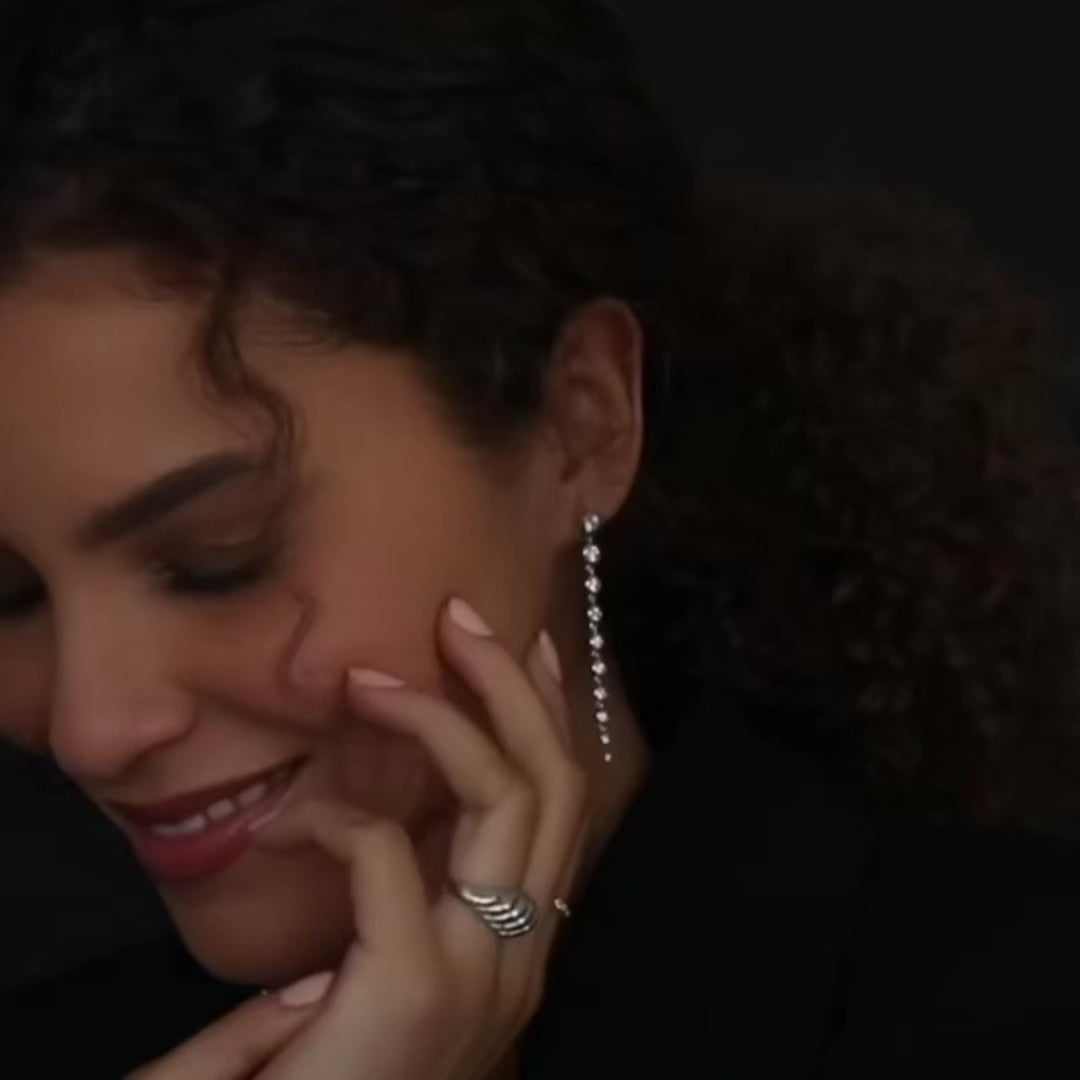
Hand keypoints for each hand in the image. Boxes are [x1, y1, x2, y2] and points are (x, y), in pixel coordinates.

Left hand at [128, 597, 588, 1079]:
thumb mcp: (390, 984)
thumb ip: (399, 913)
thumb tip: (376, 834)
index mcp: (519, 944)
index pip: (561, 806)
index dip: (546, 714)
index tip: (521, 643)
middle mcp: (522, 951)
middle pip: (553, 783)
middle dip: (511, 685)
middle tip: (460, 617)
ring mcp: (483, 969)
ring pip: (506, 797)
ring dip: (443, 717)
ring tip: (372, 678)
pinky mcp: (416, 985)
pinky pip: (387, 853)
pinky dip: (340, 817)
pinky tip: (292, 820)